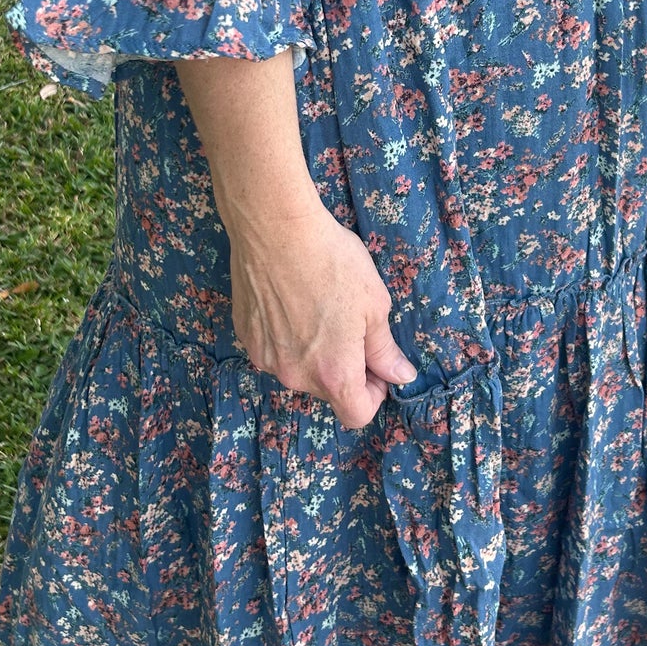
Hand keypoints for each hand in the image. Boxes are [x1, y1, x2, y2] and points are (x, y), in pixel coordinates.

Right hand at [227, 186, 416, 429]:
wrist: (275, 230)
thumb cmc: (332, 264)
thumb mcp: (374, 305)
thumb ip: (385, 349)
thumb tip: (400, 376)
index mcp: (334, 374)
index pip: (357, 415)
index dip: (373, 394)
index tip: (376, 364)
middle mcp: (296, 376)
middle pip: (327, 390)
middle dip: (344, 367)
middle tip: (351, 323)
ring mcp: (266, 358)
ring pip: (299, 368)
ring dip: (314, 351)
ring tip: (318, 305)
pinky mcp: (246, 336)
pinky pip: (275, 349)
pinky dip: (286, 335)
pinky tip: (291, 300)